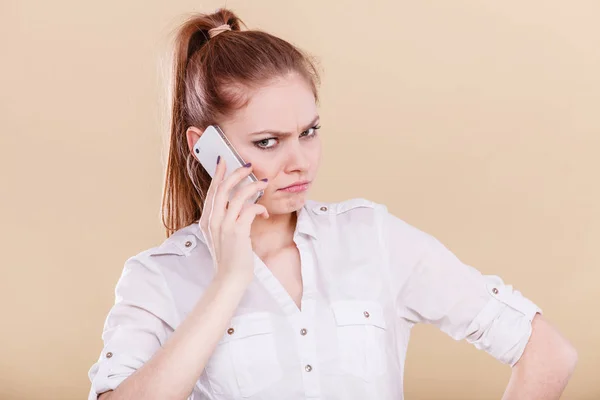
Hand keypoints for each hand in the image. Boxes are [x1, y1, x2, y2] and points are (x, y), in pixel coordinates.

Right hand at [199, 158, 268, 283]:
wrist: (229, 279)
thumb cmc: (228, 259)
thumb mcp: (221, 236)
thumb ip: (224, 220)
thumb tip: (237, 206)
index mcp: (207, 220)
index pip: (211, 191)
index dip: (218, 174)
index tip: (224, 161)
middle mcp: (213, 221)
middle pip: (222, 188)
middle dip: (236, 173)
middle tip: (248, 166)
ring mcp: (224, 226)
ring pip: (238, 196)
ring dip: (253, 187)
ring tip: (263, 183)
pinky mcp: (237, 232)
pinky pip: (250, 210)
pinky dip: (259, 208)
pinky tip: (264, 212)